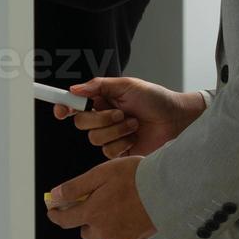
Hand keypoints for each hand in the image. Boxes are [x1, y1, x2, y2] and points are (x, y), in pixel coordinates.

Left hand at [45, 156, 155, 238]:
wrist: (166, 190)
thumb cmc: (136, 177)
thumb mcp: (102, 173)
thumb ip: (76, 186)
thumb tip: (55, 195)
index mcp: (92, 213)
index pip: (65, 220)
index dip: (56, 215)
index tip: (53, 211)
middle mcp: (103, 229)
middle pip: (84, 230)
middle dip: (84, 219)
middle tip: (92, 204)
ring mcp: (119, 236)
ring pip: (102, 235)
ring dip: (101, 225)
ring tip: (113, 208)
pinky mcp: (134, 238)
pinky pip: (119, 237)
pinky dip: (117, 228)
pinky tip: (127, 214)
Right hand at [54, 77, 205, 157]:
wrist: (175, 119)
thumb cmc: (155, 99)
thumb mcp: (128, 85)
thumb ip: (99, 86)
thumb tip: (74, 89)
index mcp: (102, 101)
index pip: (75, 105)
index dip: (64, 108)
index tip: (62, 111)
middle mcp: (103, 119)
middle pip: (81, 123)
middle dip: (101, 118)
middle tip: (121, 113)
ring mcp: (111, 136)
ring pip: (94, 139)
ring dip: (117, 130)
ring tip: (135, 123)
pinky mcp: (119, 152)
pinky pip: (108, 152)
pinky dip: (122, 142)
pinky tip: (135, 136)